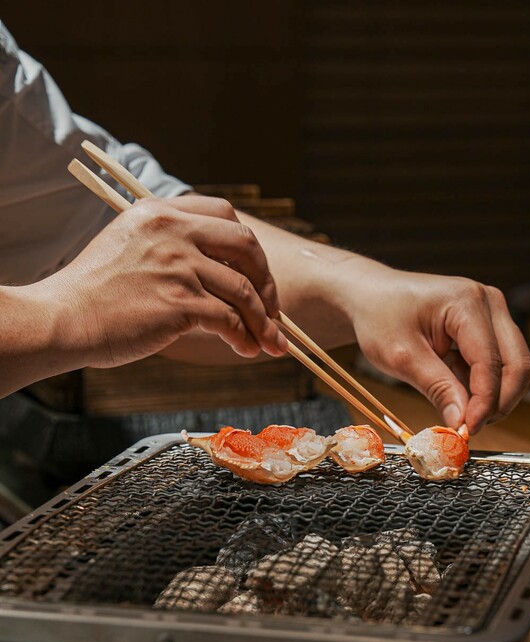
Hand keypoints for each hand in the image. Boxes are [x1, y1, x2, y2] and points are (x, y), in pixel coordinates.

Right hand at [45, 195, 287, 366]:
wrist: (64, 319)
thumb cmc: (94, 293)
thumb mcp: (130, 247)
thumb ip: (168, 245)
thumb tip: (214, 268)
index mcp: (160, 212)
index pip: (224, 213)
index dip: (248, 246)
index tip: (255, 272)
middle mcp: (172, 231)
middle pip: (245, 245)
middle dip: (266, 280)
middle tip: (272, 309)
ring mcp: (178, 265)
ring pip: (243, 289)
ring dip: (263, 320)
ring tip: (269, 343)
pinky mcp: (179, 301)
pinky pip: (229, 319)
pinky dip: (245, 337)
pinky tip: (247, 349)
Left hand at [343, 264, 529, 433]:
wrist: (370, 296)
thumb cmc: (380, 317)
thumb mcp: (401, 357)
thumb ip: (436, 388)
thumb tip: (461, 422)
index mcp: (467, 302)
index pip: (490, 362)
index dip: (484, 402)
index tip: (467, 430)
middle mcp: (488, 303)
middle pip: (517, 364)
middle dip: (498, 403)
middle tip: (469, 427)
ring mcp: (492, 313)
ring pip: (513, 366)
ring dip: (493, 397)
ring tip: (459, 411)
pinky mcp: (487, 326)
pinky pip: (498, 364)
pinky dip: (482, 386)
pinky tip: (455, 390)